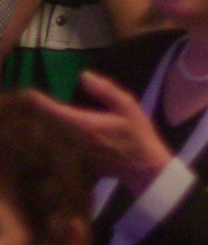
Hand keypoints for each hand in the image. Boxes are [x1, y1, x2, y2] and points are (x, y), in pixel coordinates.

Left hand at [28, 71, 178, 193]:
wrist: (143, 168)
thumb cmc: (137, 135)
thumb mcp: (128, 107)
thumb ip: (105, 90)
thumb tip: (83, 75)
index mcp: (82, 123)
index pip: (50, 109)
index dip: (35, 99)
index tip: (27, 91)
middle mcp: (71, 138)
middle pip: (45, 122)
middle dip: (37, 110)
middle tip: (31, 99)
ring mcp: (71, 150)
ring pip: (49, 134)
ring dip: (43, 123)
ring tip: (41, 112)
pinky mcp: (75, 159)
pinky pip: (58, 144)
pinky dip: (54, 135)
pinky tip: (59, 130)